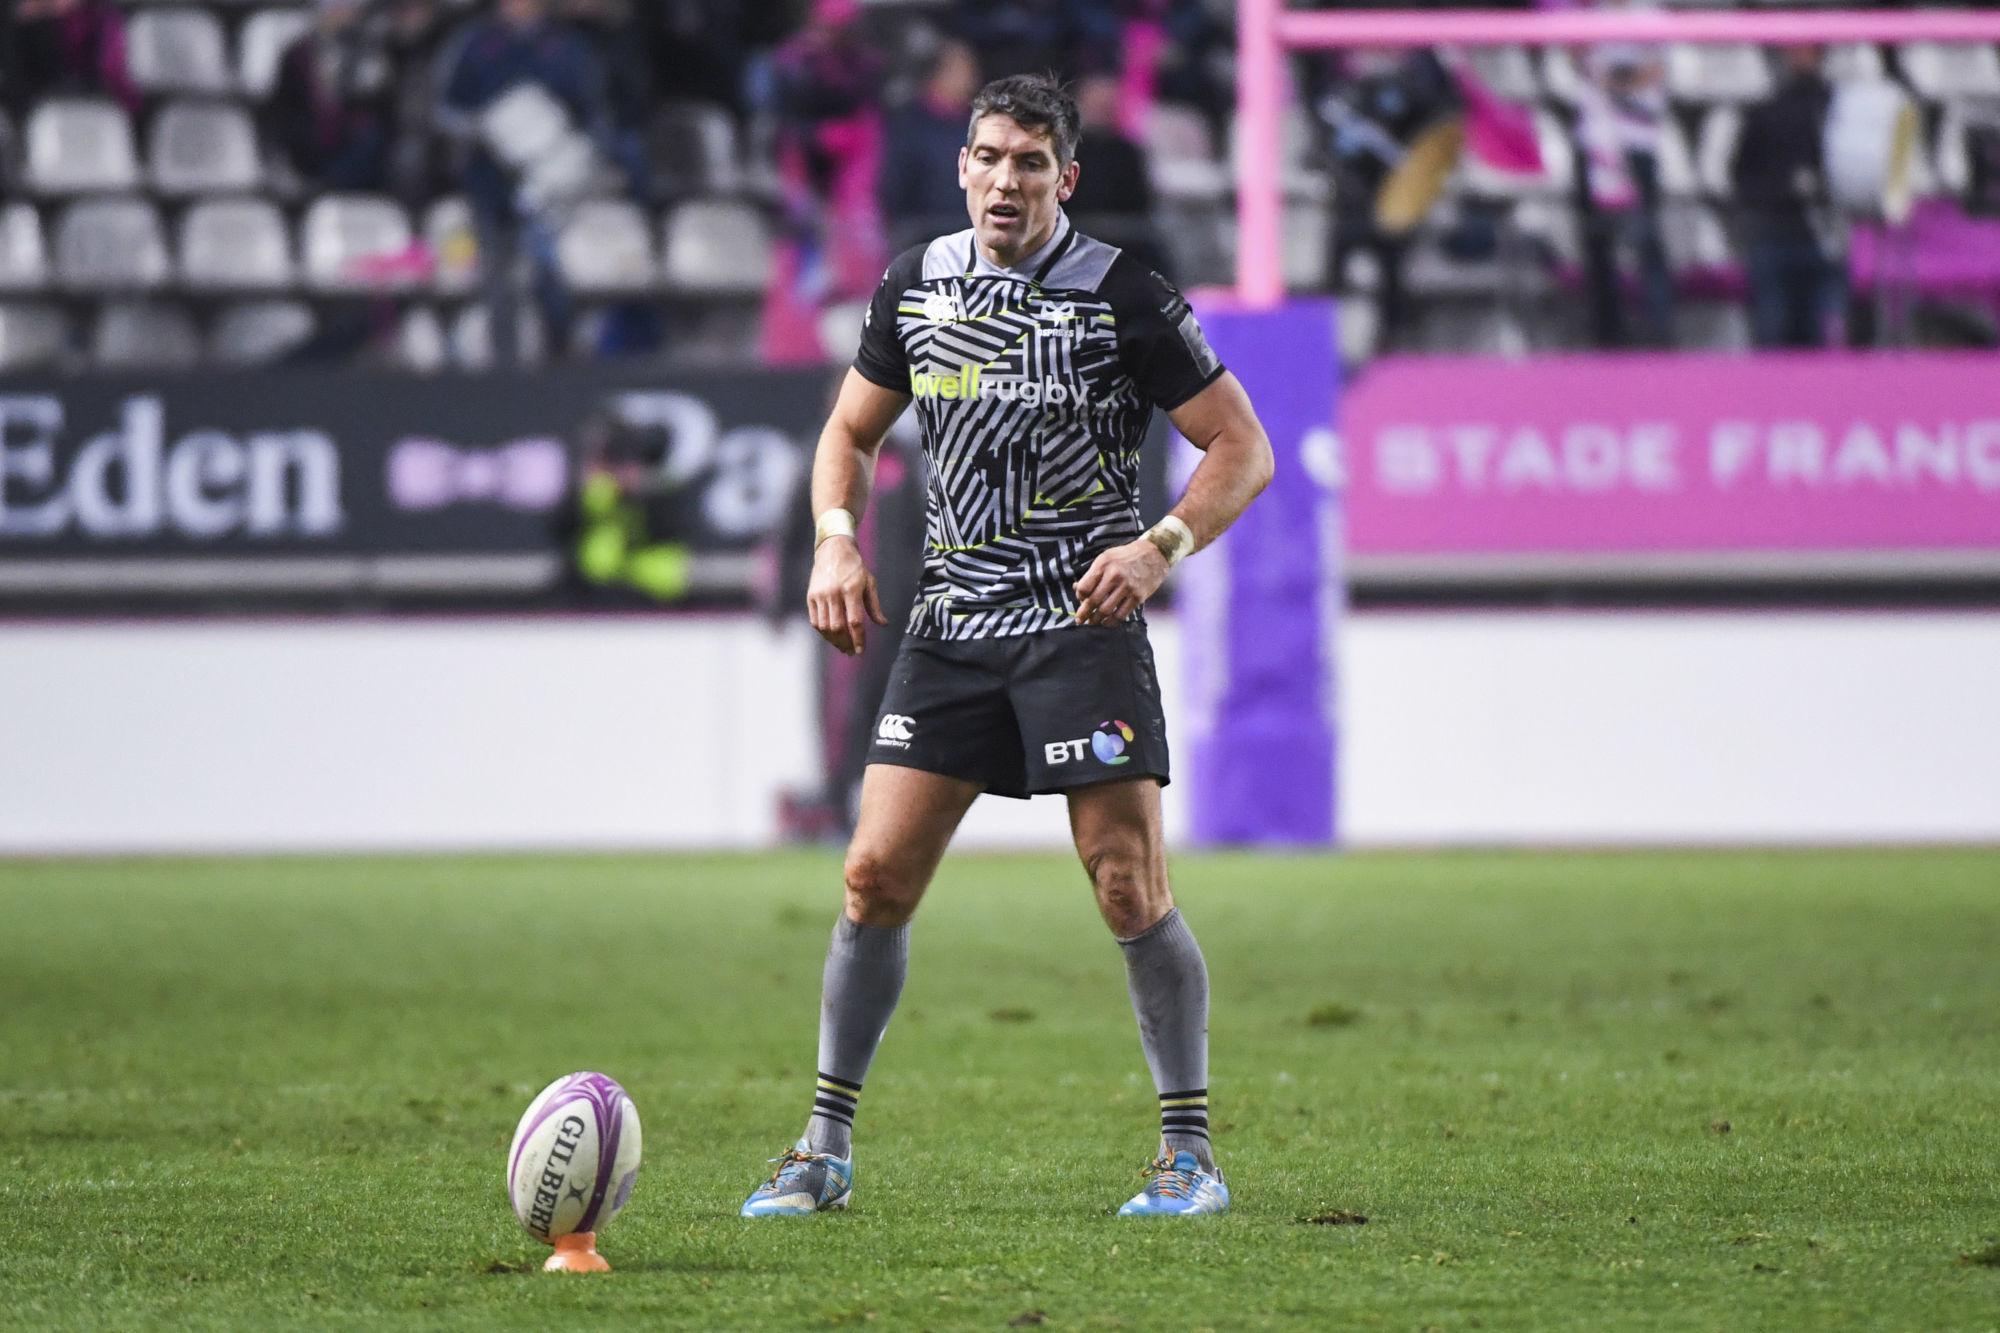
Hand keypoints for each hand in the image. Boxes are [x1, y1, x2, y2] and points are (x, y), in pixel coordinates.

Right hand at [807, 535, 886, 654]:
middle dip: (846, 643)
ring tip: (843, 647)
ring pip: (824, 627)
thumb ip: (875, 606)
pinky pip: (815, 621)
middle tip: (852, 652)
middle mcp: (834, 592)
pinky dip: (823, 633)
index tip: (860, 650)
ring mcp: (820, 595)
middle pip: (838, 627)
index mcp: (851, 589)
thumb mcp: (870, 583)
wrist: (833, 550)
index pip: (855, 621)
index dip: (858, 639)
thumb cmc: (855, 567)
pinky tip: (831, 637)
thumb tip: (883, 624)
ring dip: (834, 641)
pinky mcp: (811, 596)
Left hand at [1072, 539, 1168, 626]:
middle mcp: (1114, 575)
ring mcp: (1127, 587)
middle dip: (1083, 614)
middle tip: (1080, 619)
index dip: (1079, 597)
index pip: (1084, 587)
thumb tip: (1077, 589)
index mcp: (1103, 564)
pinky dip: (1111, 622)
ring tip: (1092, 622)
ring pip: (1105, 610)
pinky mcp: (1138, 597)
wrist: (1154, 554)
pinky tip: (1106, 622)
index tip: (1081, 601)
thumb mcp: (1106, 558)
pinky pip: (1121, 615)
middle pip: (1093, 601)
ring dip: (1095, 620)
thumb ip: (1092, 574)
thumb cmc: (1127, 556)